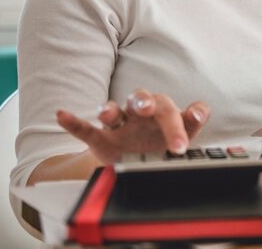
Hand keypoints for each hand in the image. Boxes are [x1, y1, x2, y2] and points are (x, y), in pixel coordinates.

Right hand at [56, 88, 210, 164]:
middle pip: (142, 99)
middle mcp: (142, 113)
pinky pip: (85, 129)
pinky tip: (62, 115)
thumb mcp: (183, 136)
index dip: (181, 119)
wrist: (140, 163)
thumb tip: (200, 111)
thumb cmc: (164, 142)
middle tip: (148, 110)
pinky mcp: (101, 138)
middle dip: (145, 102)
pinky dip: (73, 122)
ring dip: (109, 110)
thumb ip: (192, 123)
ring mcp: (121, 125)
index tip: (182, 144)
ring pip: (114, 111)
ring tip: (107, 114)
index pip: (173, 109)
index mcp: (164, 112)